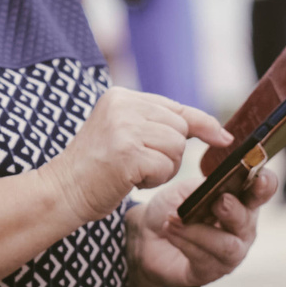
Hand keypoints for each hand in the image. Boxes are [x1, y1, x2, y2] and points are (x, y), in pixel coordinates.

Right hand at [47, 89, 228, 225]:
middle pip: (180, 128)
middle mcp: (123, 106)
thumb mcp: (123, 133)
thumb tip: (213, 128)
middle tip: (140, 164)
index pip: (175, 107)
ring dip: (163, 168)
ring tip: (133, 172)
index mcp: (120, 96)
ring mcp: (124, 128)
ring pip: (176, 148)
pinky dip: (154, 180)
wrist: (62, 191)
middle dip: (170, 153)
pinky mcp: (128, 153)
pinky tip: (130, 181)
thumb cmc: (96, 169)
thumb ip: (155, 123)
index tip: (223, 137)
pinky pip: (166, 167)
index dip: (203, 123)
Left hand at [126, 164, 276, 286]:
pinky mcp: (210, 271)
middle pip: (247, 221)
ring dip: (199, 231)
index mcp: (242, 201)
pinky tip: (170, 229)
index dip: (265, 185)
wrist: (148, 235)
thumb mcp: (186, 190)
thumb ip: (205, 188)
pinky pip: (203, 258)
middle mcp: (242, 229)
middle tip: (219, 202)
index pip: (262, 192)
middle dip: (233, 210)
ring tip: (175, 219)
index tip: (261, 177)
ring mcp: (230, 253)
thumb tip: (215, 190)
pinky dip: (185, 241)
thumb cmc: (174, 208)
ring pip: (227, 246)